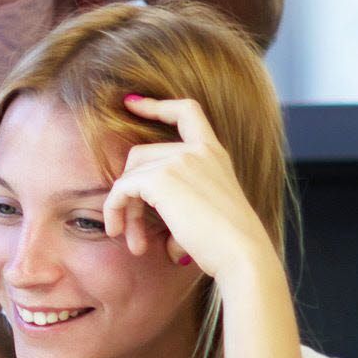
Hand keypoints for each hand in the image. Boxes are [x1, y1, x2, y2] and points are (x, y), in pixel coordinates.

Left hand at [101, 94, 276, 289]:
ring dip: (125, 209)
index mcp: (214, 153)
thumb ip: (179, 208)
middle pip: (141, 155)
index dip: (156, 105)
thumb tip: (150, 235)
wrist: (242, 255)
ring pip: (130, 174)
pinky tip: (120, 232)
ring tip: (133, 242)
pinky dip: (115, 209)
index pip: (187, 111)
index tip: (131, 103)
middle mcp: (198, 151)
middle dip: (130, 192)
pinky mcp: (161, 178)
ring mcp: (180, 160)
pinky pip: (122, 188)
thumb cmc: (229, 246)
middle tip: (132, 229)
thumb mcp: (208, 213)